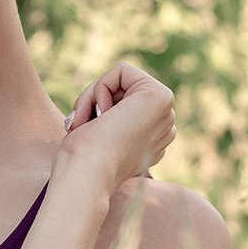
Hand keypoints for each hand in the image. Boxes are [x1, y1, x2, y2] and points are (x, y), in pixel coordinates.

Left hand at [59, 62, 175, 191]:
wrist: (85, 178)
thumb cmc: (81, 162)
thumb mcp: (99, 135)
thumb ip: (112, 121)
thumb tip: (110, 111)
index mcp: (152, 136)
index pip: (119, 99)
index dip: (94, 108)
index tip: (83, 129)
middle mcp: (166, 124)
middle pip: (121, 87)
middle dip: (93, 100)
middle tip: (80, 125)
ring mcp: (167, 112)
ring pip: (120, 80)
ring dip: (93, 97)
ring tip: (88, 124)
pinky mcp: (160, 97)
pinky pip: (121, 70)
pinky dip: (99, 88)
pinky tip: (101, 116)